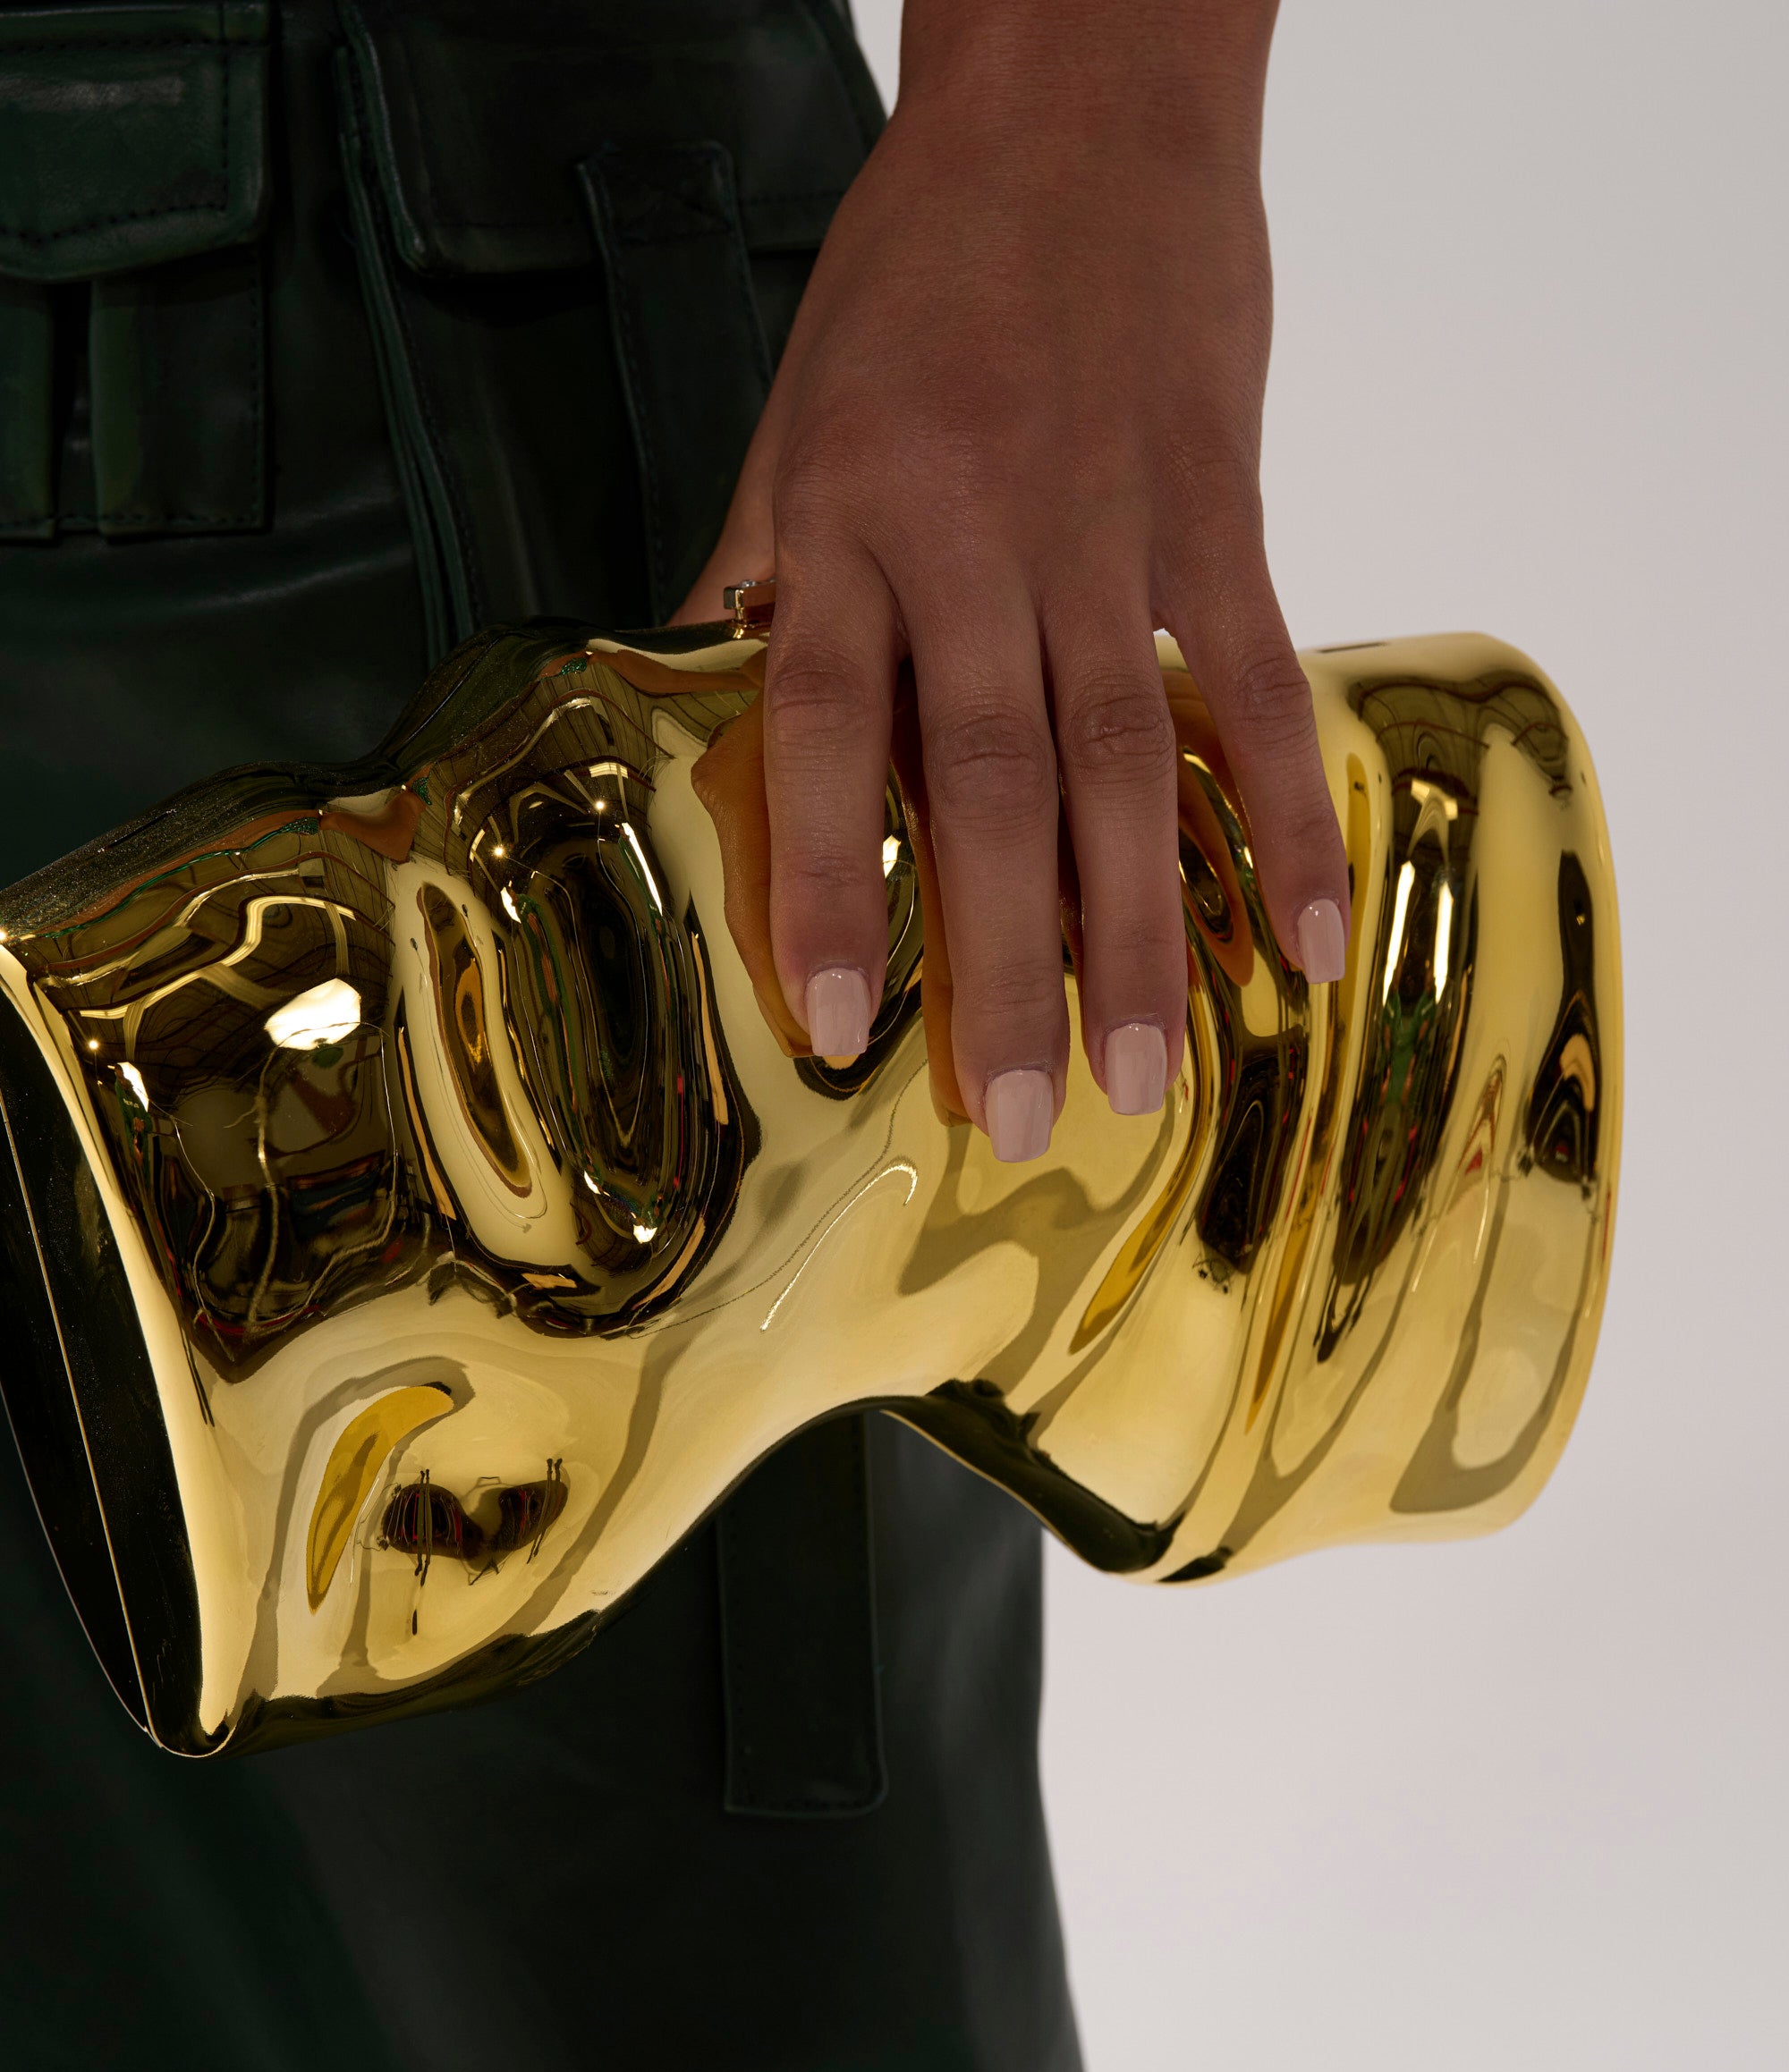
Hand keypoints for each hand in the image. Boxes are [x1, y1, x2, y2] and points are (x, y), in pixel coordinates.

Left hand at [677, 0, 1349, 1159]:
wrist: (1080, 106)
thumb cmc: (917, 275)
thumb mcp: (795, 420)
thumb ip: (758, 582)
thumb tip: (686, 722)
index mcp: (846, 524)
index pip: (826, 727)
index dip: (828, 880)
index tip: (842, 1023)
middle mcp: (972, 538)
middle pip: (989, 778)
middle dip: (1006, 959)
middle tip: (1024, 1114)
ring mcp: (1107, 529)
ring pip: (1125, 758)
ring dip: (1138, 928)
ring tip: (1145, 1072)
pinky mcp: (1217, 512)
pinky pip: (1256, 680)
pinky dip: (1280, 811)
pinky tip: (1302, 935)